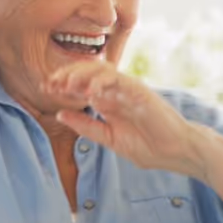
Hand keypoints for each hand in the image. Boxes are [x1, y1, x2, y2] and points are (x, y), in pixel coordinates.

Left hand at [47, 61, 205, 173]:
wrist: (177, 152)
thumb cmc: (149, 147)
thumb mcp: (109, 139)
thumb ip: (85, 126)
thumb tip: (58, 114)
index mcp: (108, 100)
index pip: (81, 84)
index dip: (62, 84)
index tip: (45, 89)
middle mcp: (117, 91)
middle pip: (88, 72)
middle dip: (66, 75)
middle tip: (50, 84)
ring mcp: (129, 89)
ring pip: (102, 70)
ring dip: (81, 75)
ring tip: (66, 84)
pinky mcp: (141, 91)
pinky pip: (119, 80)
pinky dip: (103, 83)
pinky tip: (90, 93)